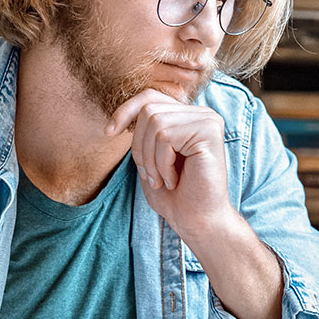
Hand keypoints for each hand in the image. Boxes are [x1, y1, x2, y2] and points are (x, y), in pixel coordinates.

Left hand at [106, 88, 233, 241]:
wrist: (197, 222)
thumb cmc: (174, 196)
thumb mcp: (149, 159)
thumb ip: (143, 133)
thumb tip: (122, 114)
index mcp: (187, 117)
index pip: (150, 97)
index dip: (125, 111)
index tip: (108, 132)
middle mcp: (201, 114)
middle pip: (148, 109)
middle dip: (139, 146)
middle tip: (150, 175)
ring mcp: (208, 120)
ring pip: (155, 122)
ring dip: (151, 159)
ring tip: (162, 180)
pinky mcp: (209, 131)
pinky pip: (166, 137)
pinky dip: (162, 164)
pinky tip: (174, 180)